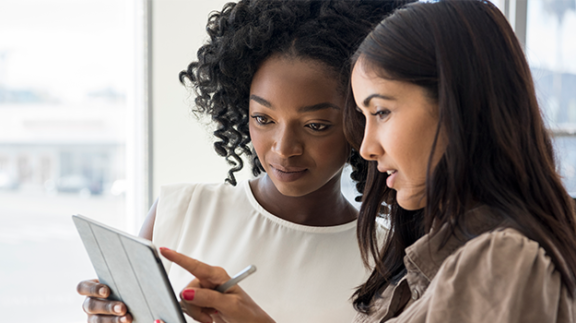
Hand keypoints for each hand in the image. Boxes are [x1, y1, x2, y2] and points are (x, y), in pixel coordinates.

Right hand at [76, 279, 131, 322]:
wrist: (128, 301)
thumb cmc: (123, 288)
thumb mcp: (118, 284)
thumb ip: (119, 283)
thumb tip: (130, 282)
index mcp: (89, 288)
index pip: (82, 288)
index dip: (93, 289)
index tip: (106, 291)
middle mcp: (88, 303)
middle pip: (91, 306)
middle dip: (108, 307)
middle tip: (122, 308)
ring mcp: (92, 317)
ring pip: (97, 320)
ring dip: (113, 319)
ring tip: (127, 318)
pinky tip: (126, 322)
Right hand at [159, 247, 275, 322]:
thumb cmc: (248, 314)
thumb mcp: (230, 305)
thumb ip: (208, 297)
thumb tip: (187, 292)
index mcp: (218, 275)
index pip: (194, 265)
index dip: (177, 257)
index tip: (163, 251)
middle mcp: (210, 281)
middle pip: (187, 289)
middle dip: (194, 305)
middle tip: (209, 314)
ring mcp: (206, 292)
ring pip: (186, 301)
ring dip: (197, 312)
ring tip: (211, 316)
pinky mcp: (203, 303)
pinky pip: (190, 308)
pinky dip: (197, 316)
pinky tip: (209, 317)